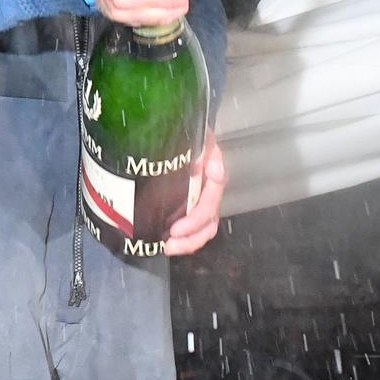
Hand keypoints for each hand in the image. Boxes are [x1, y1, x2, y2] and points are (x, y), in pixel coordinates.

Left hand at [164, 127, 226, 255]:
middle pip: (209, 220)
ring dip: (189, 243)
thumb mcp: (197, 133)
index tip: (177, 227)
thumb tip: (214, 171)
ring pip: (203, 229)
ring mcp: (199, 201)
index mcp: (211, 172)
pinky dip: (182, 240)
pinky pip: (191, 229)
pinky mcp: (187, 207)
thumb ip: (207, 146)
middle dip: (192, 236)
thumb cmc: (183, 132)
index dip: (197, 215)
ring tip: (169, 248)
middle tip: (171, 242)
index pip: (211, 198)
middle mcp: (209, 190)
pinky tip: (165, 243)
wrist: (170, 132)